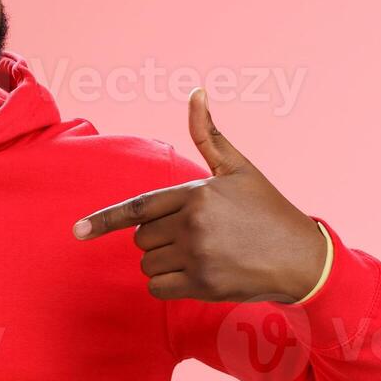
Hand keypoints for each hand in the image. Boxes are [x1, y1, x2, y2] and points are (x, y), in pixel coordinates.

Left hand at [73, 89, 328, 302]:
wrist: (303, 257)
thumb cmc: (269, 210)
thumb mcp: (240, 169)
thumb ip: (210, 136)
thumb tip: (196, 93)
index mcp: (196, 193)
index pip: (137, 208)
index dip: (104, 220)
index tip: (78, 231)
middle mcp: (192, 224)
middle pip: (141, 237)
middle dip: (157, 237)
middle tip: (192, 236)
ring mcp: (197, 256)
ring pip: (148, 263)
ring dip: (163, 262)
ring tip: (199, 255)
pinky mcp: (203, 284)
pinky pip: (159, 287)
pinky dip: (168, 284)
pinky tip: (195, 276)